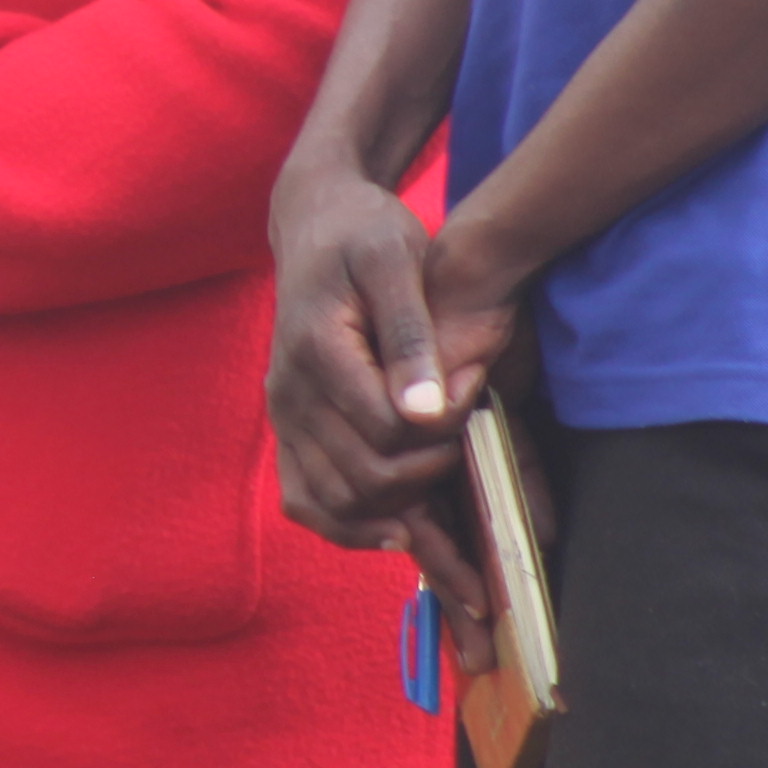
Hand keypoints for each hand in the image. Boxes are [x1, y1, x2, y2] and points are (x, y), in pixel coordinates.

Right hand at [268, 148, 513, 620]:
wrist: (316, 222)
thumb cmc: (365, 233)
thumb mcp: (394, 261)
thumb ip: (410, 336)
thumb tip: (427, 413)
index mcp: (316, 352)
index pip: (383, 432)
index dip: (441, 434)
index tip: (482, 398)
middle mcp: (289, 394)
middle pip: (362, 479)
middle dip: (428, 481)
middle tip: (472, 454)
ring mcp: (285, 417)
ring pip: (331, 505)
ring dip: (395, 525)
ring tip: (455, 545)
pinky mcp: (291, 428)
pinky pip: (306, 500)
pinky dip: (349, 528)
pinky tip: (398, 535)